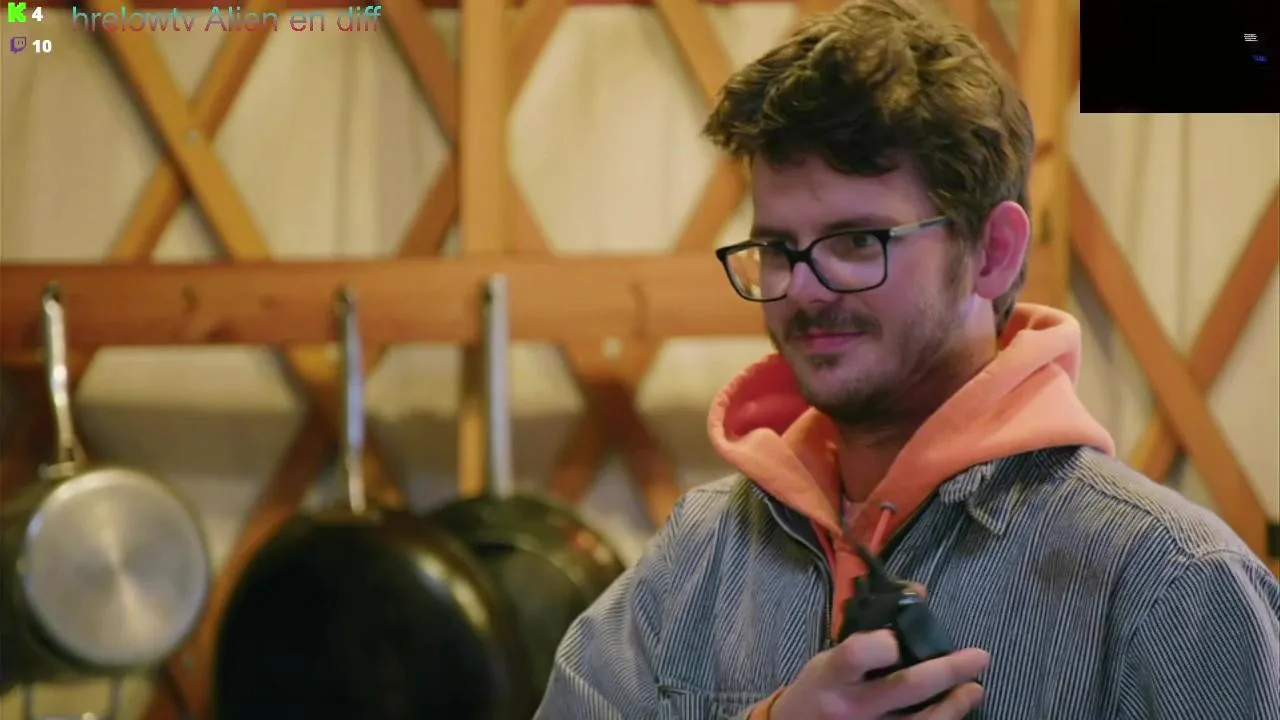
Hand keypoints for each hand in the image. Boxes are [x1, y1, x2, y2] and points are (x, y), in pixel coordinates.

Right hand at [769, 629, 988, 719]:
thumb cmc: (817, 690)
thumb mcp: (829, 656)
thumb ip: (869, 630)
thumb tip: (918, 593)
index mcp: (832, 676)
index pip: (856, 655)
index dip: (882, 644)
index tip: (898, 636)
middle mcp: (850, 707)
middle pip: (903, 688)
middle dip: (945, 671)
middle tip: (979, 657)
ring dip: (954, 706)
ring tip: (975, 688)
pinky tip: (955, 710)